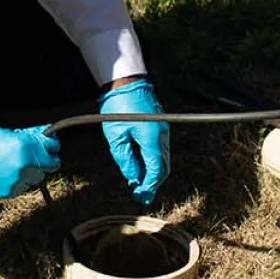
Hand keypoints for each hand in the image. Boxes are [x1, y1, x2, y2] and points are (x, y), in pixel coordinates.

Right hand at [0, 125, 60, 199]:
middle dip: (45, 160)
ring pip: (37, 178)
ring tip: (21, 164)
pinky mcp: (9, 192)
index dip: (52, 145)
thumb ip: (27, 138)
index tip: (50, 144)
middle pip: (49, 166)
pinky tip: (11, 173)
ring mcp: (18, 181)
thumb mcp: (7, 133)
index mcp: (25, 148)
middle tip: (38, 155)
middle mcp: (25, 166)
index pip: (52, 148)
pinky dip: (21, 180)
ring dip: (33, 171)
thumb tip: (40, 138)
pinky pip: (24, 186)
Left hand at [99, 79, 170, 204]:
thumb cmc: (117, 105)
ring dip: (154, 173)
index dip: (149, 185)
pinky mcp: (159, 126)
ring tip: (142, 186)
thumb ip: (125, 159)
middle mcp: (162, 134)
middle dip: (154, 183)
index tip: (140, 195)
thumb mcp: (116, 136)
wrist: (125, 82)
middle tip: (142, 196)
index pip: (155, 169)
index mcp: (151, 137)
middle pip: (163, 167)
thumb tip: (133, 177)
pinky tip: (143, 169)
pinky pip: (160, 150)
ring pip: (163, 159)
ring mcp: (163, 130)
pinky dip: (154, 162)